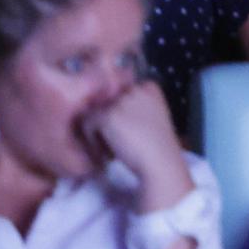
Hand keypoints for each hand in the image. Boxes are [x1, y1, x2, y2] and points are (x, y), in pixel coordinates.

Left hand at [81, 80, 191, 204]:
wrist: (160, 161)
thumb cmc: (157, 147)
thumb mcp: (152, 118)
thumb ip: (134, 108)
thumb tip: (108, 110)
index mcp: (149, 87)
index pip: (122, 95)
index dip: (122, 115)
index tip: (131, 132)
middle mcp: (134, 89)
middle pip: (107, 102)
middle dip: (109, 122)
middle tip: (121, 142)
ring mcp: (120, 101)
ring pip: (95, 113)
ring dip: (100, 131)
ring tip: (115, 148)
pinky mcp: (108, 115)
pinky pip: (88, 124)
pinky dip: (94, 141)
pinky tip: (110, 152)